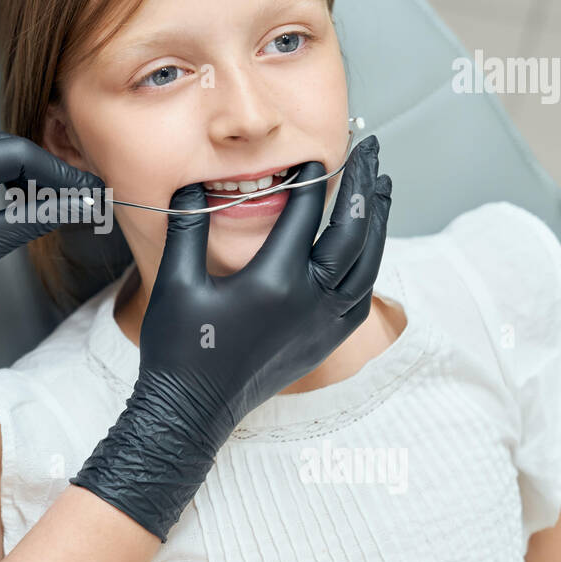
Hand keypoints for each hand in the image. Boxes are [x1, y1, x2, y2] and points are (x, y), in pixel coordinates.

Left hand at [0, 129, 103, 337]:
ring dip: (25, 171)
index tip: (89, 191)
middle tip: (80, 197)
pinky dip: (2, 169)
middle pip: (8, 147)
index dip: (59, 175)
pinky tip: (18, 191)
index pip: (17, 156)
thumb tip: (80, 204)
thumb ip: (36, 218)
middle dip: (45, 174)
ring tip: (50, 200)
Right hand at [72, 134, 391, 540]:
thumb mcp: (176, 282)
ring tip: (384, 186)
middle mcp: (309, 301)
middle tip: (372, 151)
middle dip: (365, 185)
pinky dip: (371, 262)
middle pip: (353, 231)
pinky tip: (369, 246)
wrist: (192, 410)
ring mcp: (323, 324)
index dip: (309, 178)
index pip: (304, 214)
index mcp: (273, 281)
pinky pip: (362, 294)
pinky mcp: (325, 341)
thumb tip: (191, 186)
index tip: (311, 154)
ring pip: (369, 263)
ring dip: (379, 221)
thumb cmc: (179, 349)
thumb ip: (187, 228)